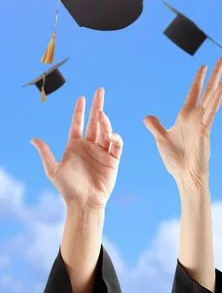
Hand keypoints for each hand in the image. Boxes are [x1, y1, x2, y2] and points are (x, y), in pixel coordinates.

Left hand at [31, 88, 122, 210]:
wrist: (84, 202)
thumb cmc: (67, 188)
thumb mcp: (53, 170)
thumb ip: (46, 153)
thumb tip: (33, 139)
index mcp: (75, 146)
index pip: (78, 123)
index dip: (80, 111)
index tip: (81, 97)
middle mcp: (90, 146)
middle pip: (95, 121)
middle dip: (98, 105)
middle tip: (100, 91)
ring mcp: (102, 151)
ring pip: (106, 130)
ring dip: (104, 121)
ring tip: (101, 113)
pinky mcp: (113, 159)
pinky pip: (116, 144)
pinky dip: (115, 137)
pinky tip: (110, 134)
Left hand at [144, 57, 221, 192]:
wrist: (185, 176)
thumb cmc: (175, 160)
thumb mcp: (161, 138)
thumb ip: (156, 126)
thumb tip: (147, 117)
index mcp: (186, 116)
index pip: (194, 92)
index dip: (199, 79)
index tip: (204, 66)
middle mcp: (197, 115)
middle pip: (209, 88)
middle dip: (217, 72)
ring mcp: (203, 120)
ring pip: (215, 94)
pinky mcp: (206, 127)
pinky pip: (213, 109)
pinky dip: (218, 96)